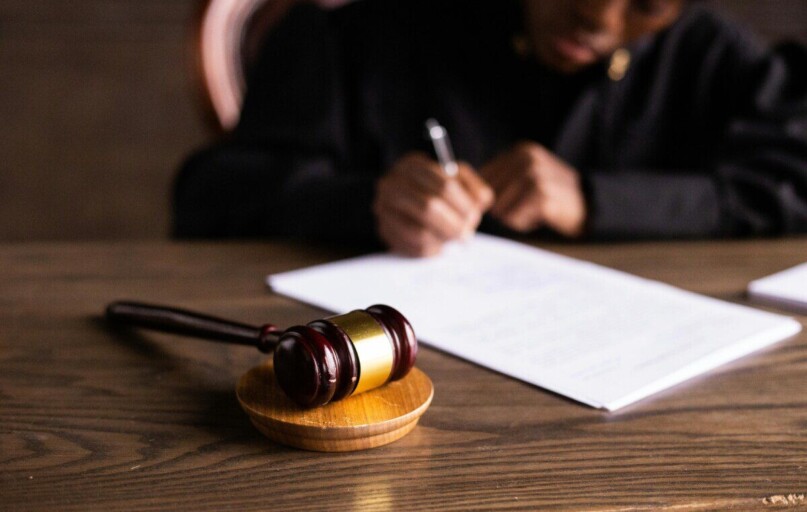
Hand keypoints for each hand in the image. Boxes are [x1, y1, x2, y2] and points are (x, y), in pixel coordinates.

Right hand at [373, 152, 492, 256]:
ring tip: (454, 240)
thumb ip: (474, 188)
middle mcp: (391, 184)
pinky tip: (440, 246)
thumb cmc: (439, 190)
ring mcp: (383, 208)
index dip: (463, 205)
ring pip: (419, 232)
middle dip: (454, 225)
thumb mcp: (458, 180)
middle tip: (467, 235)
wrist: (407, 201)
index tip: (474, 216)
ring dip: (443, 239)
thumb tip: (479, 202)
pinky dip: (432, 250)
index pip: (444, 185)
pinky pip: (411, 248)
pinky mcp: (384, 230)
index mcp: (412, 165)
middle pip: (429, 207)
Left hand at [479, 142, 586, 236]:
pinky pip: (514, 218)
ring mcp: (535, 175)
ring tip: (534, 210)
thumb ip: (501, 178)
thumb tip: (467, 193)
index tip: (508, 202)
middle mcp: (527, 158)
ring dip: (513, 217)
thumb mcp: (527, 176)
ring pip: (500, 208)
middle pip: (489, 194)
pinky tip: (540, 217)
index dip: (489, 196)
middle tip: (526, 206)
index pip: (483, 177)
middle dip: (503, 208)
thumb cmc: (552, 195)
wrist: (589, 206)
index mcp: (521, 151)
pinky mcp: (541, 196)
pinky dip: (523, 223)